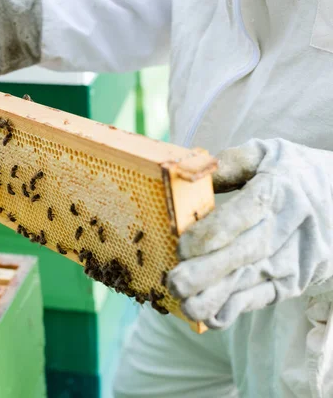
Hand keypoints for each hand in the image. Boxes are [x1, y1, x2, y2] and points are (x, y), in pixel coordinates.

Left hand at [167, 138, 332, 329]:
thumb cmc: (294, 172)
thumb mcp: (265, 154)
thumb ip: (228, 164)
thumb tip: (189, 177)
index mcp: (279, 190)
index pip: (244, 214)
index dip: (212, 234)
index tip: (181, 246)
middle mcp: (291, 226)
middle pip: (247, 252)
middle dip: (207, 271)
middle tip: (174, 282)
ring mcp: (297, 256)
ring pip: (254, 279)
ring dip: (217, 297)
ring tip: (185, 305)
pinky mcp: (299, 278)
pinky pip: (267, 297)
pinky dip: (237, 308)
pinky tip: (210, 318)